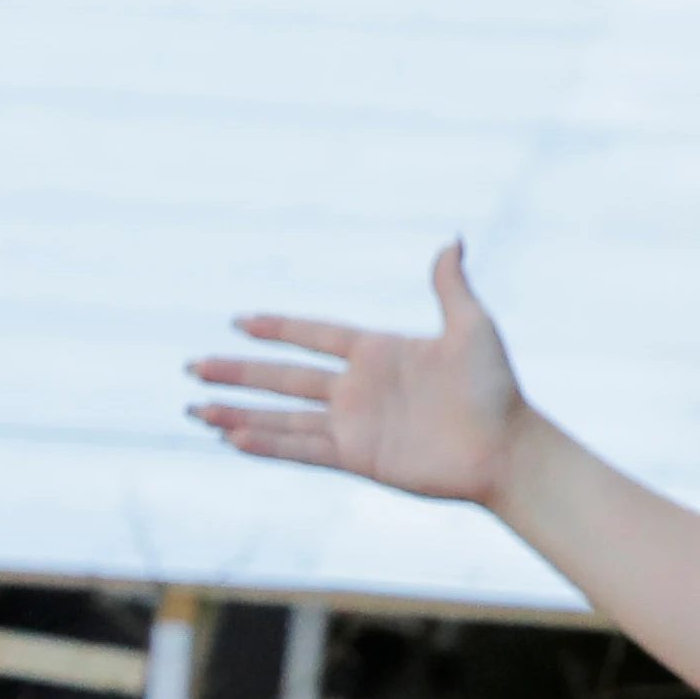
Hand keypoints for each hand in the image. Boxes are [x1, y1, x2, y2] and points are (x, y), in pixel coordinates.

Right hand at [191, 240, 531, 505]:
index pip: (315, 335)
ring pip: (282, 417)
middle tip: (192, 365)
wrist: (507, 449)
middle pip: (284, 377)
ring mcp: (354, 426)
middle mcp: (357, 389)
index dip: (278, 328)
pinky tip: (232, 438)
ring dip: (238, 412)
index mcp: (378, 352)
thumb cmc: (496, 389)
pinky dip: (267, 444)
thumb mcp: (472, 328)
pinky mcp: (357, 458)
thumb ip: (451, 287)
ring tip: (195, 408)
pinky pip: (302, 449)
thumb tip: (452, 240)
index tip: (240, 321)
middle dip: (238, 372)